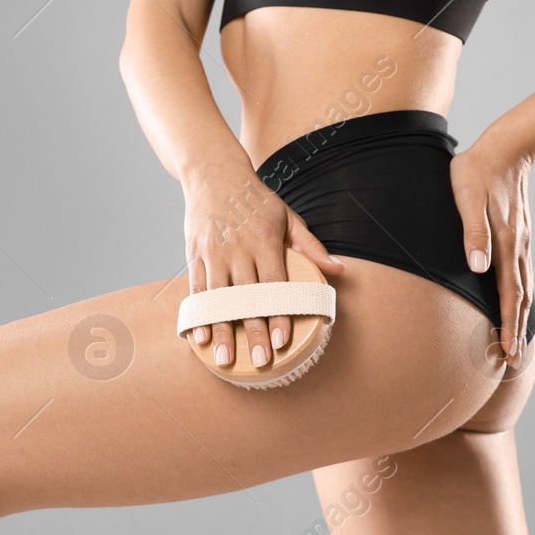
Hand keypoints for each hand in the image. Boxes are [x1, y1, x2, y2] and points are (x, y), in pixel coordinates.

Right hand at [182, 160, 344, 368]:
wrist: (214, 173)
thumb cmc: (256, 199)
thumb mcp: (287, 216)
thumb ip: (311, 246)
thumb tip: (339, 269)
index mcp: (264, 240)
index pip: (273, 283)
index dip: (278, 312)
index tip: (282, 339)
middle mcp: (238, 248)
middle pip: (246, 297)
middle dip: (253, 331)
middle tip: (260, 361)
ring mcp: (214, 252)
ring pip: (218, 298)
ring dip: (222, 330)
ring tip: (226, 359)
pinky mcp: (195, 254)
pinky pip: (196, 289)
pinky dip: (198, 314)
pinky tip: (200, 337)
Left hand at [451, 130, 534, 369]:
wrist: (505, 147)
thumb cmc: (476, 170)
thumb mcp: (466, 197)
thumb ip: (472, 232)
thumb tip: (477, 268)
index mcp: (505, 241)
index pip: (508, 293)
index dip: (507, 324)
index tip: (507, 352)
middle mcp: (517, 246)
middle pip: (520, 297)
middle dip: (516, 330)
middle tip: (515, 362)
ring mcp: (521, 241)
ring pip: (524, 286)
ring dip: (520, 316)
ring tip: (516, 341)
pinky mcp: (519, 235)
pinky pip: (522, 273)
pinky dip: (522, 295)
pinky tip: (518, 302)